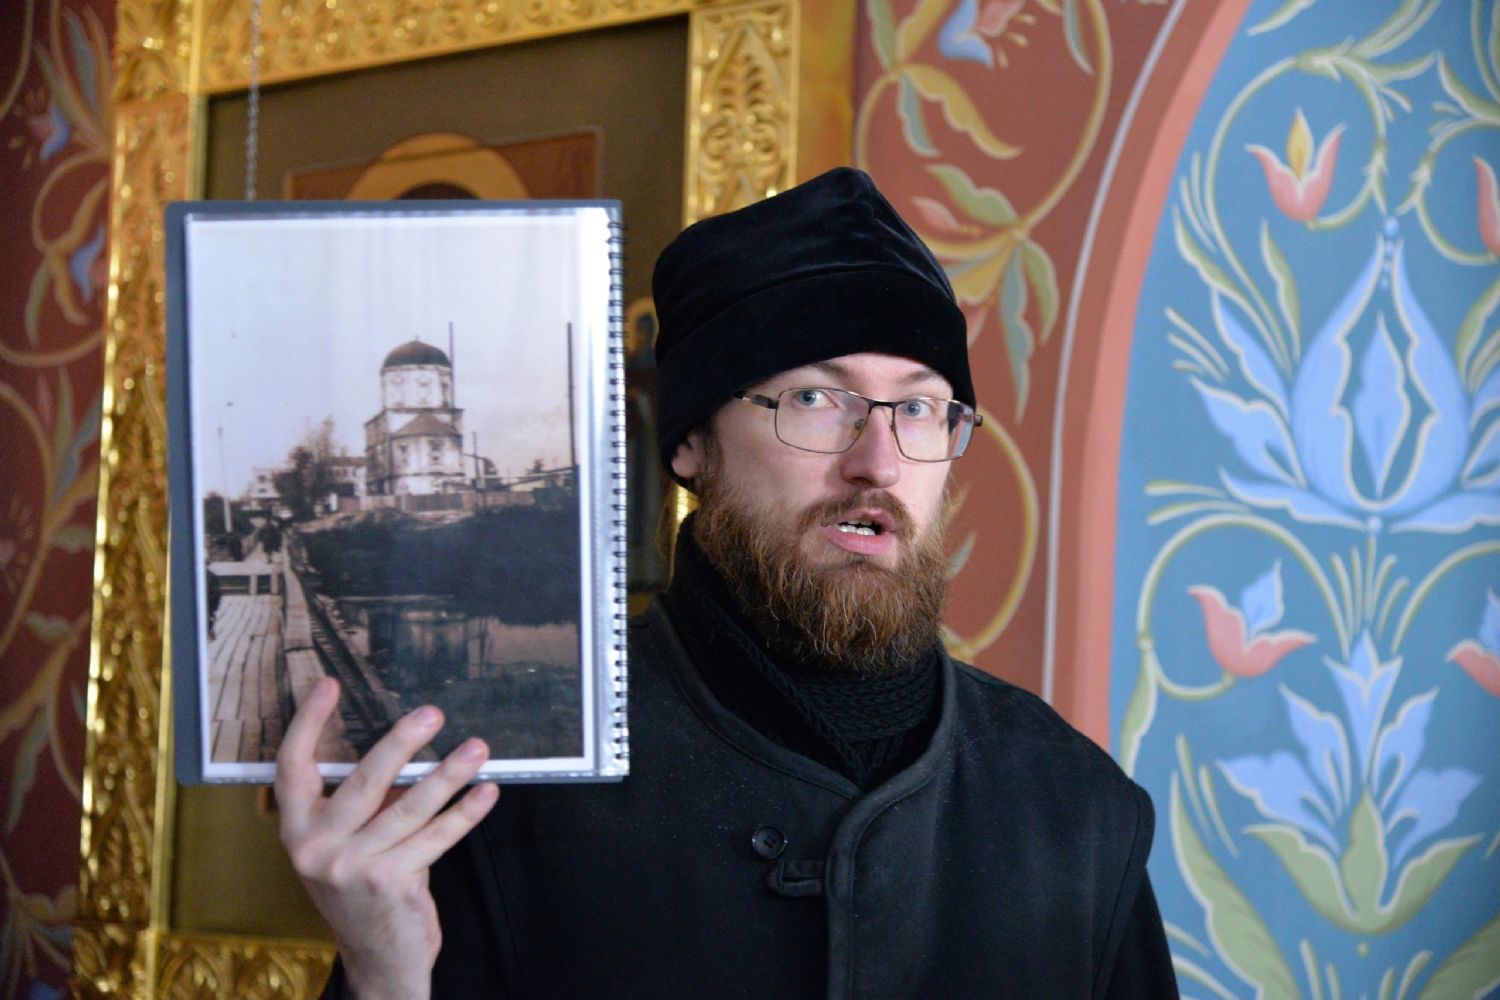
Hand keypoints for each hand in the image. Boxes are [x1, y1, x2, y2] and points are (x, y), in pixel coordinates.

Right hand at [276, 677, 499, 999]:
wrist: (377, 957)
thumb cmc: (365, 886)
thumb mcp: (348, 843)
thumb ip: (366, 802)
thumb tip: (405, 742)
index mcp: (296, 829)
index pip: (291, 767)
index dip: (307, 723)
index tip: (328, 685)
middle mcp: (315, 848)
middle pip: (362, 780)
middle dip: (401, 742)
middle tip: (432, 713)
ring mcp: (350, 868)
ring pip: (408, 807)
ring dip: (449, 774)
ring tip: (477, 748)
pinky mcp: (389, 883)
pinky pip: (437, 837)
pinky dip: (465, 813)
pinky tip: (486, 793)